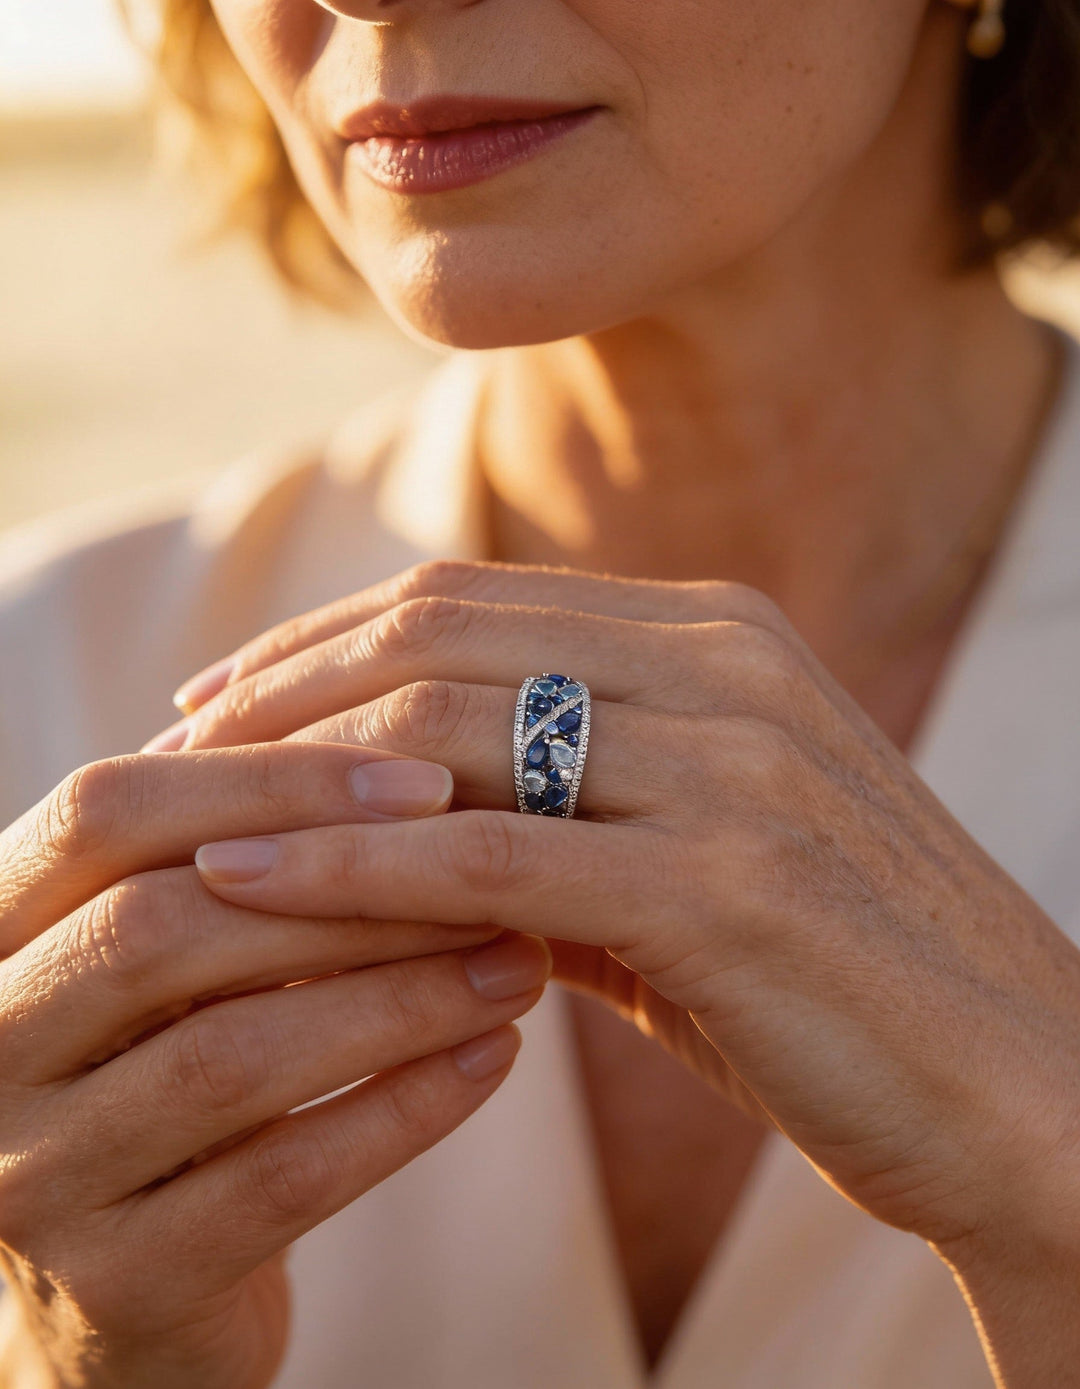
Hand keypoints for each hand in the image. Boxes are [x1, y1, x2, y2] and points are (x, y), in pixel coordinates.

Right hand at [0, 741, 548, 1388]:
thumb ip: (242, 865)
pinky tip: (493, 1055)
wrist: (124, 1290)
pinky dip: (404, 1107)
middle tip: (495, 881)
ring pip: (231, 1057)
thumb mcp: (172, 956)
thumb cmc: (169, 1068)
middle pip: (162, 928)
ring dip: (402, 999)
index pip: (110, 810)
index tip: (427, 783)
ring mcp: (29, 1177)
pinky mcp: (116, 1287)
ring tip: (518, 962)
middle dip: (352, 897)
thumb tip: (413, 770)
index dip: (271, 781)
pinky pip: (283, 1178)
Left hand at [161, 561, 1079, 1277]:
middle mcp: (727, 669)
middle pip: (443, 638)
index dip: (331, 638)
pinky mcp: (722, 884)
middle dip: (285, 688)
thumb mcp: (696, 866)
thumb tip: (411, 832)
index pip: (476, 601)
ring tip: (186, 815)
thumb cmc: (846, 982)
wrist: (1023, 1090)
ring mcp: (730, 766)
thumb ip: (566, 823)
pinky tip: (246, 884)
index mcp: (723, 638)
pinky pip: (480, 858)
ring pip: (448, 735)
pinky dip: (343, 869)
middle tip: (178, 741)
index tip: (227, 691)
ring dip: (294, 774)